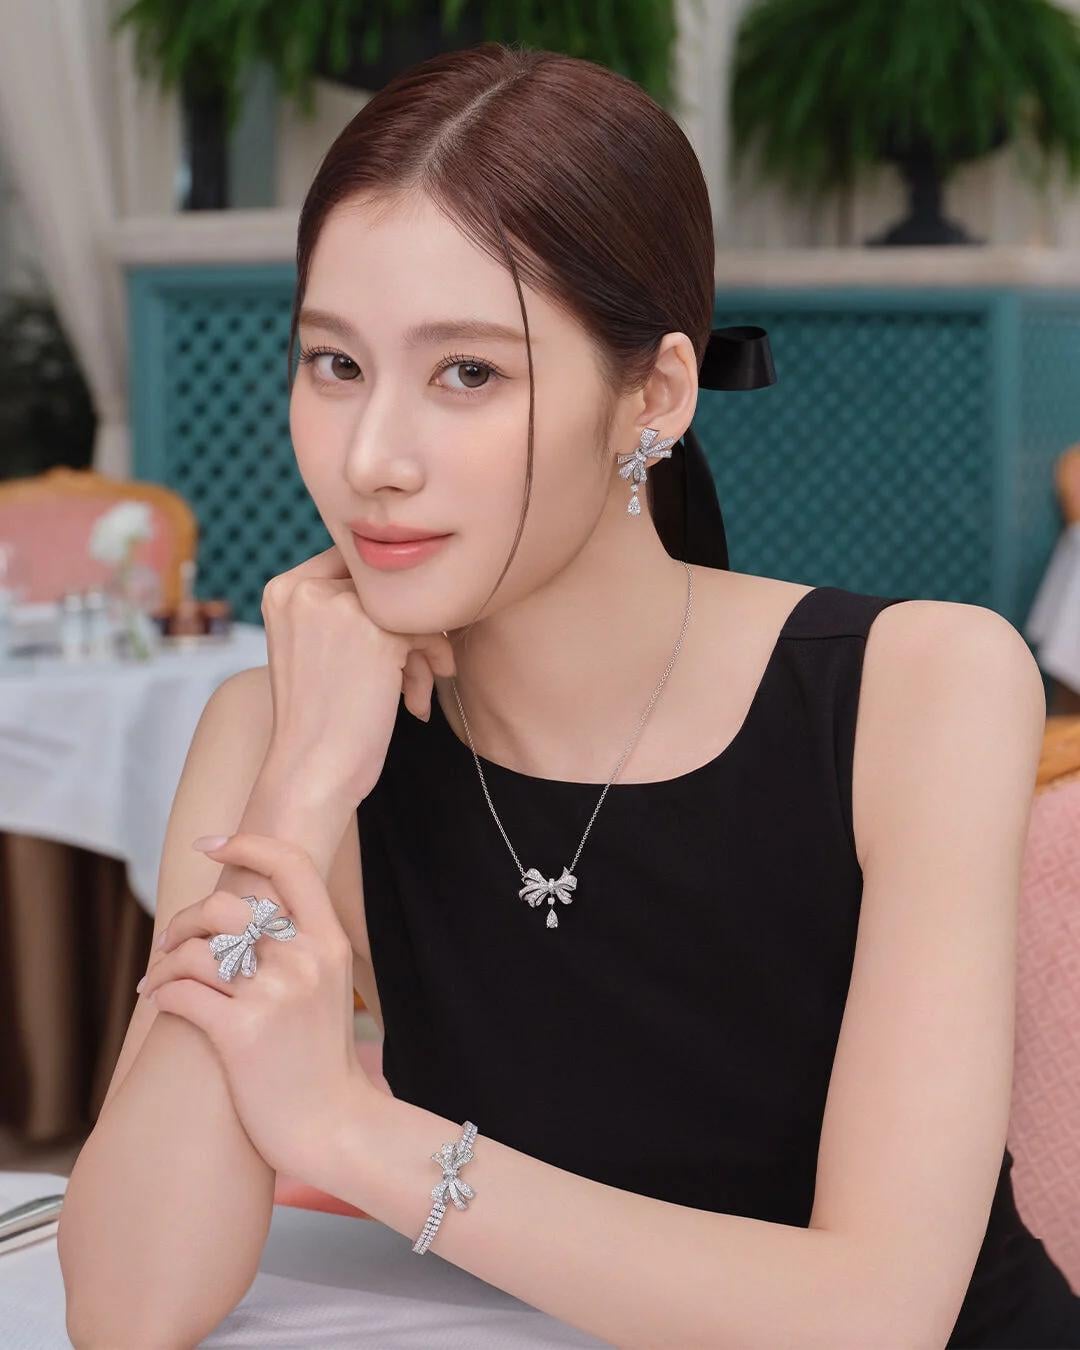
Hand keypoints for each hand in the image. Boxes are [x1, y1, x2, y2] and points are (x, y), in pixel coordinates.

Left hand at [138, 830, 374, 1180]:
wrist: (334, 1124)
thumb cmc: (321, 1058)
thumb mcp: (329, 985)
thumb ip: (300, 944)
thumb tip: (251, 908)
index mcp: (328, 942)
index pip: (290, 865)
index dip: (247, 844)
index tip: (212, 844)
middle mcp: (305, 960)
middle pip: (228, 906)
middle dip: (185, 919)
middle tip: (170, 940)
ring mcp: (275, 995)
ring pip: (197, 951)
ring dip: (165, 962)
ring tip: (157, 978)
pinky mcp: (242, 1032)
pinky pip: (183, 993)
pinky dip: (162, 993)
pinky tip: (159, 1001)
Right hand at [260, 542, 455, 804]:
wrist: (311, 770)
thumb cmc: (319, 719)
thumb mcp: (311, 647)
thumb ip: (338, 608)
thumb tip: (405, 579)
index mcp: (283, 588)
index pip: (351, 564)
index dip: (382, 598)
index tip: (395, 636)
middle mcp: (306, 589)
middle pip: (385, 584)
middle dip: (407, 625)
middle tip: (415, 666)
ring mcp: (341, 607)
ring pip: (410, 607)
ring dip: (422, 649)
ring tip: (415, 689)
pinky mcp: (377, 634)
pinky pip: (426, 632)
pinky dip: (431, 664)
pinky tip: (415, 702)